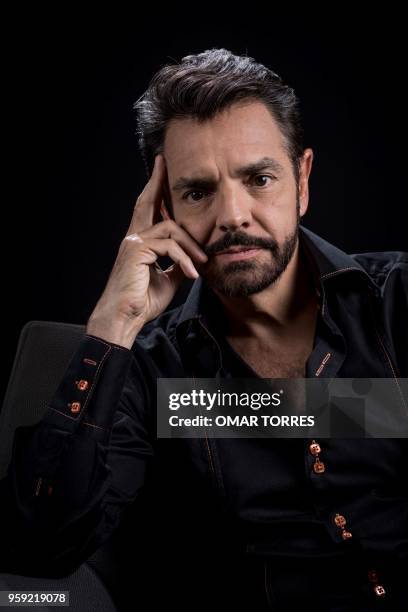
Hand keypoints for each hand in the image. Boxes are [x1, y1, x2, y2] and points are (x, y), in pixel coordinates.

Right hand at [86, 154, 207, 347]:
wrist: (126, 317)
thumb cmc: (143, 301)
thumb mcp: (168, 279)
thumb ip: (178, 264)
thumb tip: (193, 258)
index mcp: (140, 242)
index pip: (148, 210)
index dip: (155, 190)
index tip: (161, 170)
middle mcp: (134, 236)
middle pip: (147, 202)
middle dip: (157, 181)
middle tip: (163, 162)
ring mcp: (133, 241)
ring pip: (170, 228)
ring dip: (191, 245)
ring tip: (203, 263)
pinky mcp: (137, 249)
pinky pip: (169, 245)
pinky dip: (184, 259)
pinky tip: (193, 273)